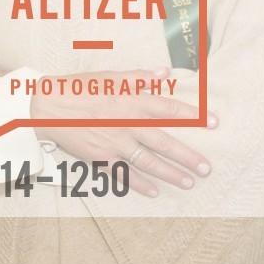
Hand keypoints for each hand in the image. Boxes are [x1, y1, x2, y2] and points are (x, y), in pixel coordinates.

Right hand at [29, 70, 214, 195]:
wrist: (49, 106)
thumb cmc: (82, 88)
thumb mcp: (112, 76)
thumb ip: (140, 76)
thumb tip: (165, 73)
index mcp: (133, 100)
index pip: (170, 109)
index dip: (193, 116)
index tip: (213, 123)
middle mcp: (128, 123)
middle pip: (164, 141)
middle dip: (187, 156)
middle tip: (206, 168)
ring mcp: (115, 142)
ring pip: (148, 161)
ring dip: (170, 173)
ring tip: (188, 182)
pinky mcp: (101, 156)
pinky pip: (124, 173)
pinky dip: (139, 183)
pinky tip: (155, 191)